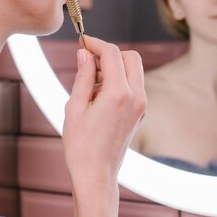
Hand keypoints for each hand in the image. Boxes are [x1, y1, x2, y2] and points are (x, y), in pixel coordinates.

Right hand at [62, 35, 146, 188]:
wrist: (96, 174)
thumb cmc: (81, 145)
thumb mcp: (75, 106)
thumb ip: (83, 76)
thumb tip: (84, 53)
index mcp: (119, 94)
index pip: (112, 53)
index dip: (95, 43)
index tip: (82, 42)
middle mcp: (136, 97)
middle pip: (130, 56)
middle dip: (109, 53)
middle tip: (88, 60)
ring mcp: (142, 105)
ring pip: (134, 70)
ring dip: (115, 67)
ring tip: (90, 83)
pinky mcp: (141, 111)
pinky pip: (134, 84)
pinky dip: (119, 80)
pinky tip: (99, 94)